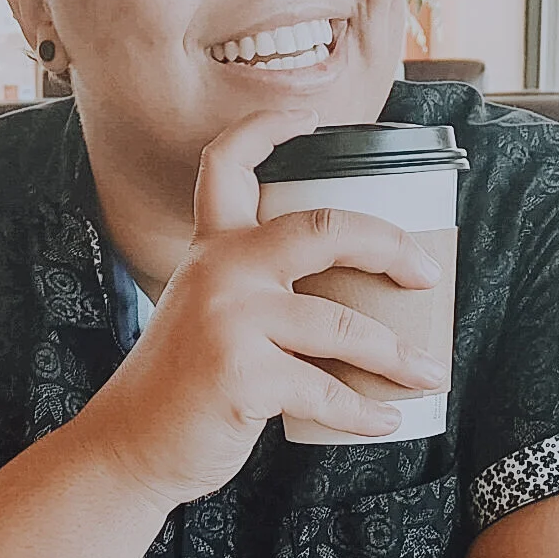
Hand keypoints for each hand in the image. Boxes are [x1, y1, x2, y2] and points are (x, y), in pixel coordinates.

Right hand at [75, 108, 444, 509]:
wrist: (131, 443)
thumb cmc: (180, 380)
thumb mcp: (204, 309)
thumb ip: (256, 287)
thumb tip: (348, 295)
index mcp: (212, 247)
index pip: (227, 164)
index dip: (268, 127)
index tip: (310, 114)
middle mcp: (220, 269)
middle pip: (323, 228)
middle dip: (388, 245)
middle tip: (425, 270)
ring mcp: (230, 319)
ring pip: (342, 323)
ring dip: (397, 352)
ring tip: (427, 371)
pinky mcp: (242, 374)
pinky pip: (327, 389)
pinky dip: (366, 410)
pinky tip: (386, 417)